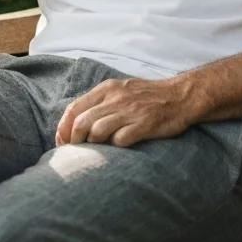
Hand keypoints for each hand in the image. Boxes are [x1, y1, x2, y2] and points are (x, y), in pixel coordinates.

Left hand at [54, 77, 198, 148]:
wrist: (180, 96)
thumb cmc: (147, 96)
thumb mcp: (120, 90)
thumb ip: (100, 102)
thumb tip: (75, 122)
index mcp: (107, 89)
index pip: (74, 108)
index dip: (64, 128)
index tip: (62, 141)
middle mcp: (115, 98)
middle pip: (82, 122)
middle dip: (74, 141)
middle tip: (75, 152)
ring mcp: (130, 111)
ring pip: (97, 131)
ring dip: (94, 144)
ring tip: (97, 150)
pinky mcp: (144, 125)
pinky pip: (120, 139)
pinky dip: (114, 146)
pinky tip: (118, 148)